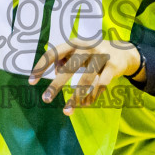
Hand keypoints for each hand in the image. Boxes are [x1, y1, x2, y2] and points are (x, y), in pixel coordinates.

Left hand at [27, 38, 141, 114]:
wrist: (124, 51)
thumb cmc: (93, 54)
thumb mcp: (78, 52)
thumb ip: (64, 60)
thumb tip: (56, 73)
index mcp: (74, 43)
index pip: (54, 53)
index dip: (41, 67)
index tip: (31, 81)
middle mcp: (86, 48)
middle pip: (69, 68)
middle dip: (56, 85)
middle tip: (45, 99)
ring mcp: (101, 56)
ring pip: (86, 79)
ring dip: (75, 97)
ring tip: (66, 111)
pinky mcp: (113, 66)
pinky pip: (101, 85)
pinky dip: (92, 96)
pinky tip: (86, 104)